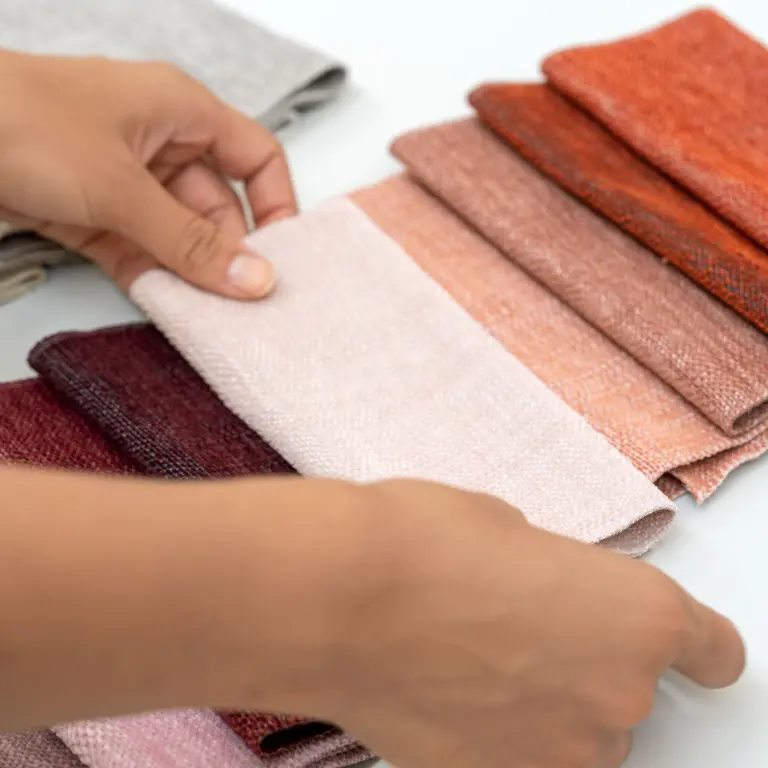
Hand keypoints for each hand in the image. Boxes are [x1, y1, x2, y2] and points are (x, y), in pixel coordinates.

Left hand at [0, 50, 296, 295]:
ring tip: (210, 315)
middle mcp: (160, 144)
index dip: (275, 203)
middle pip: (218, 206)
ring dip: (190, 272)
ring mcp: (125, 180)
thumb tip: (256, 280)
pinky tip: (167, 307)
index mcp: (180, 111)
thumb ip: (191, 242)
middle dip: (228, 253)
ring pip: (178, 233)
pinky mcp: (93, 211)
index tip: (281, 257)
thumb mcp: (122, 187)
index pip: (254, 156)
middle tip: (243, 304)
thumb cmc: (22, 123)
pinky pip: (139, 249)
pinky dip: (151, 275)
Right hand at [309, 479, 745, 767]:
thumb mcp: (510, 528)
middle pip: (630, 692)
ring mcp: (559, 754)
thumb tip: (541, 596)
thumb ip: (553, 575)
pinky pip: (520, 759)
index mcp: (639, 616)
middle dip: (588, 663)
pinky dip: (499, 734)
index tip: (681, 646)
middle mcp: (618, 696)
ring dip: (545, 705)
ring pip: (576, 734)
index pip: (713, 649)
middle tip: (523, 627)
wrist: (343, 597)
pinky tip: (450, 690)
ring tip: (476, 659)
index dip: (694, 645)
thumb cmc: (424, 543)